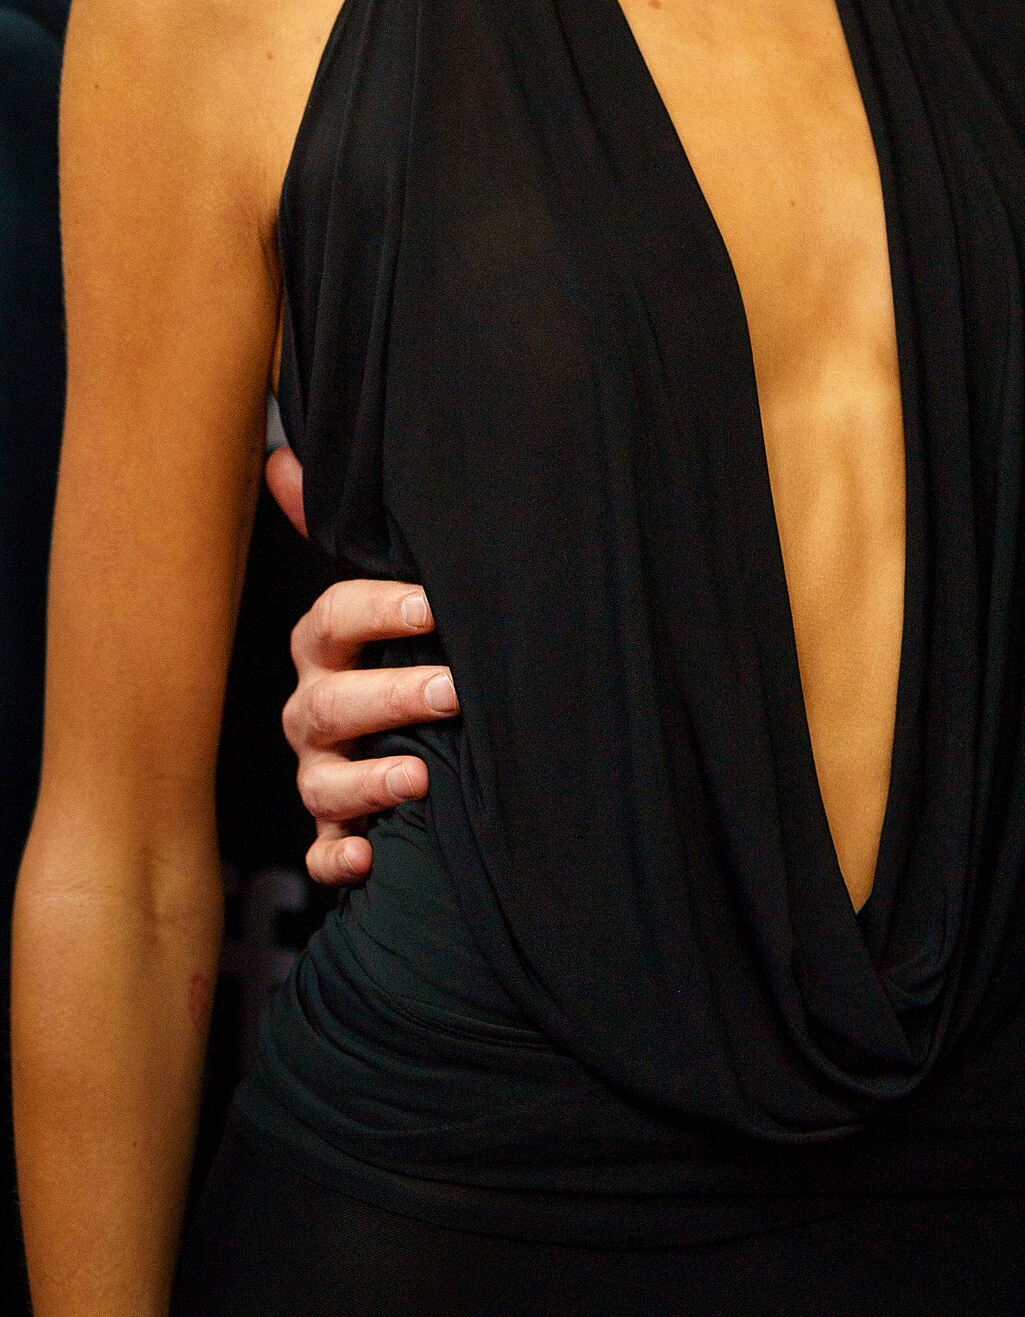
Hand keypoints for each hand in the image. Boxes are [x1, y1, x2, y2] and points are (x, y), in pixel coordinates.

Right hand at [272, 455, 459, 886]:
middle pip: (332, 702)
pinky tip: (370, 860)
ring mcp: (320, 772)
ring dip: (369, 783)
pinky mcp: (337, 831)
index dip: (381, 611)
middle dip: (393, 696)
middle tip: (454, 690)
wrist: (414, 736)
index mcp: (327, 646)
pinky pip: (324, 853)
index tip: (434, 606)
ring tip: (423, 779)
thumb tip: (278, 456)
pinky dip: (340, 860)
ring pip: (323, 781)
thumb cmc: (403, 646)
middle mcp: (316, 710)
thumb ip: (341, 528)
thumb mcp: (384, 591)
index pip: (336, 618)